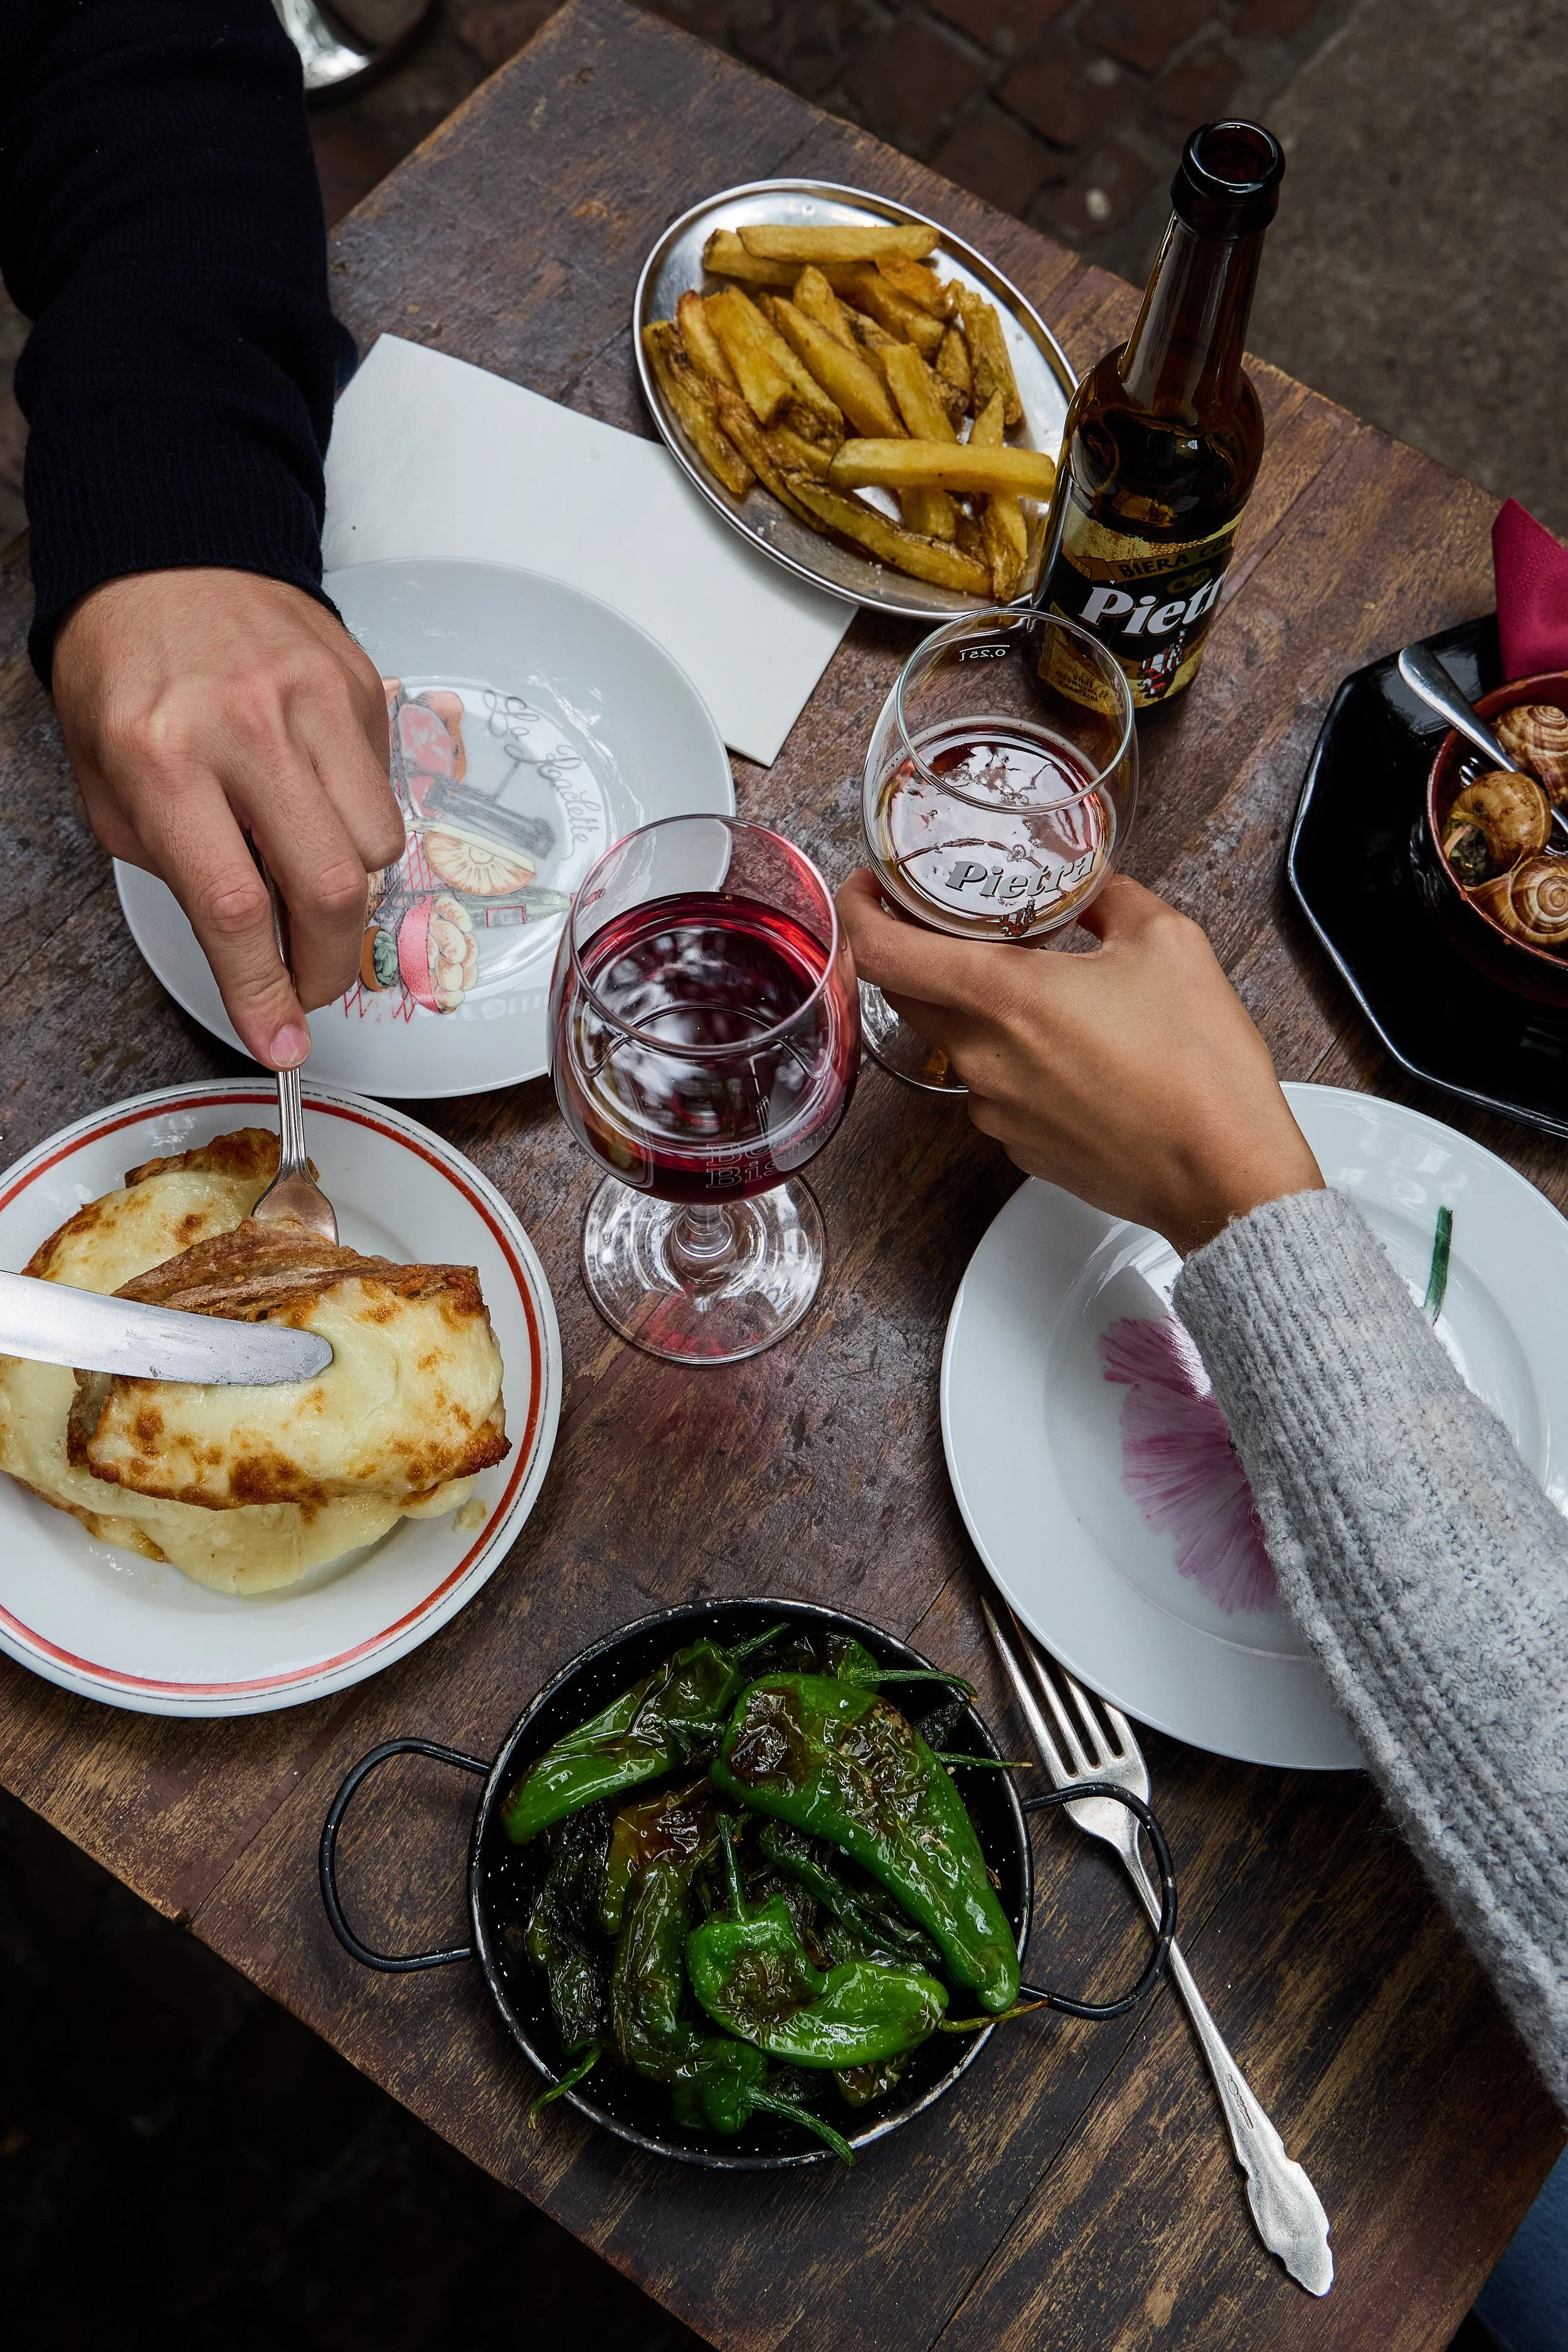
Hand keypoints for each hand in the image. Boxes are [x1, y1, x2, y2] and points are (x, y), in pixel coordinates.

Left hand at [52, 571, 404, 1068]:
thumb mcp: (110, 784)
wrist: (168, 554)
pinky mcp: (360, 685)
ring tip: (307, 870)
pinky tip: (316, 798)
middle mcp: (245, 728)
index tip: (281, 1043)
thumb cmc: (127, 679)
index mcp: (162, 760)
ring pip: (377, 845)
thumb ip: (178, 867)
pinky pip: (384, 790)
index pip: (233, 906)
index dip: (263, 991)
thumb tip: (254, 949)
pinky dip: (357, 820)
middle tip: (312, 982)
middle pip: (329, 886)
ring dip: (349, 887)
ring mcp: (313, 701)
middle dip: (329, 963)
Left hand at [839, 869, 1322, 1254]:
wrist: (1224, 1176)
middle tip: (954, 923)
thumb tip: (1089, 882)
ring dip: (980, 1008)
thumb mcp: (1166, 942)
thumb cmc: (1199, 1066)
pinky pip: (994, 1088)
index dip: (859, 913)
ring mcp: (995, 1109)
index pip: (882, 952)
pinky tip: (1070, 1050)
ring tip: (1039, 988)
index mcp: (1002, 996)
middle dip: (920, 954)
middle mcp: (983, 1057)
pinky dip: (1015, 1058)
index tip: (867, 889)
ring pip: (958, 1041)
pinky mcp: (1019, 1146)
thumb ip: (1110, 898)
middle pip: (909, 995)